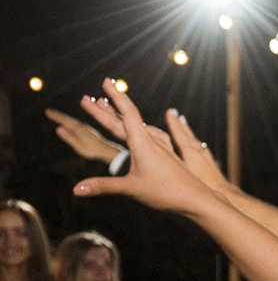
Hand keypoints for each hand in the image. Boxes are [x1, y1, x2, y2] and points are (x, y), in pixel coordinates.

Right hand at [44, 107, 124, 163]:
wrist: (110, 153)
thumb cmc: (95, 151)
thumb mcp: (80, 147)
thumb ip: (70, 138)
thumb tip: (59, 128)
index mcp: (80, 130)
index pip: (65, 121)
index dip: (56, 117)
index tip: (47, 111)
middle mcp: (84, 128)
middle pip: (69, 121)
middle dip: (59, 116)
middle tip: (48, 111)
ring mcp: (87, 131)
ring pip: (74, 123)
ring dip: (65, 119)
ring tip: (56, 116)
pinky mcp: (90, 135)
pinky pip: (78, 126)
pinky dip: (72, 124)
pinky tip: (69, 127)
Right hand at [72, 81, 229, 215]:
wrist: (198, 199)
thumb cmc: (166, 193)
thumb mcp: (131, 189)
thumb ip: (102, 186)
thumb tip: (75, 190)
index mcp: (143, 143)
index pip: (127, 113)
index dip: (116, 96)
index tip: (107, 81)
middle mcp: (153, 141)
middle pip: (126, 119)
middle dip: (105, 109)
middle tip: (87, 98)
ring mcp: (162, 147)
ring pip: (138, 127)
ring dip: (121, 118)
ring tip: (108, 109)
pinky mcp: (167, 155)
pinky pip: (151, 137)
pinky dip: (140, 129)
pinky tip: (144, 130)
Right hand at [157, 107, 231, 195]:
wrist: (223, 198)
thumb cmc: (201, 189)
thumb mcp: (180, 178)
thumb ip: (166, 167)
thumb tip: (148, 161)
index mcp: (190, 154)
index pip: (180, 135)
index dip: (174, 123)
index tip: (170, 111)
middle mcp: (200, 154)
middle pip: (188, 136)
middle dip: (181, 125)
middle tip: (176, 114)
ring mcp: (207, 160)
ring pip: (196, 142)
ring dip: (189, 134)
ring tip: (185, 125)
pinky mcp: (212, 168)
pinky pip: (203, 152)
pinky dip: (198, 146)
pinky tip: (199, 147)